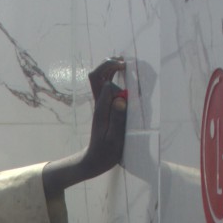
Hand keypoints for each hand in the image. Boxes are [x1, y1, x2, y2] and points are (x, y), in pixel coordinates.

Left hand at [41, 57, 128, 200]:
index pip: (104, 85)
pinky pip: (105, 86)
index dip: (115, 79)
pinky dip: (112, 76)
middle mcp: (99, 103)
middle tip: (125, 62)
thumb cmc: (106, 153)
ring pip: (100, 79)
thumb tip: (121, 98)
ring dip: (110, 68)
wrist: (94, 161)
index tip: (129, 77)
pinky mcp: (103, 107)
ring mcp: (100, 104)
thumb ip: (117, 119)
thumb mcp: (114, 139)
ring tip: (125, 63)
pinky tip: (123, 75)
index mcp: (102, 109)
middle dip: (109, 65)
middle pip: (97, 76)